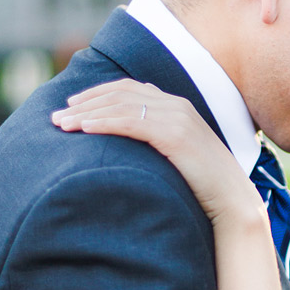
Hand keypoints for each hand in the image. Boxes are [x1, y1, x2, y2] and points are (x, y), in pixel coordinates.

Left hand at [52, 81, 265, 227]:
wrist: (233, 200)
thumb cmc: (205, 187)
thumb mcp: (179, 158)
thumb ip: (158, 144)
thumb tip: (129, 152)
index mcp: (177, 107)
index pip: (130, 89)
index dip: (98, 94)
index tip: (73, 106)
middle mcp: (176, 105)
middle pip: (120, 93)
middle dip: (85, 103)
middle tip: (57, 117)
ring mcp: (177, 117)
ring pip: (120, 106)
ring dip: (86, 113)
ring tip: (61, 125)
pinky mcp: (174, 134)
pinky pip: (130, 122)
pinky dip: (103, 123)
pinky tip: (83, 129)